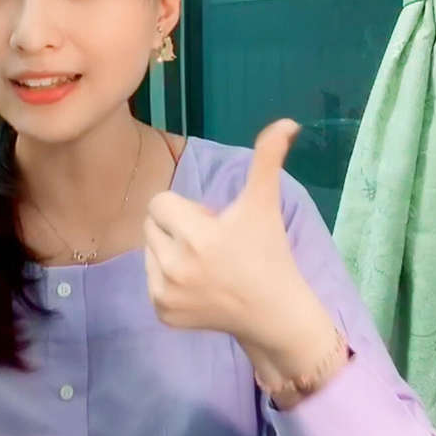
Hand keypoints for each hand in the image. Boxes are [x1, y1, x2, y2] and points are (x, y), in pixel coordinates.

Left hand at [142, 119, 329, 353]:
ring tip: (205, 264)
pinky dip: (168, 279)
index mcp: (197, 236)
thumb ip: (268, 159)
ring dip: (170, 249)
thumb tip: (287, 122)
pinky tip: (199, 285)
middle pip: (151, 225)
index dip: (186, 208)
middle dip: (176, 227)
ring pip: (149, 250)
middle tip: (211, 243)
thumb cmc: (269, 253)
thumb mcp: (265, 203)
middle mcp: (175, 267)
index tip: (213, 223)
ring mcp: (166, 294)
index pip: (159, 203)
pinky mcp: (163, 313)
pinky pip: (150, 279)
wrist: (274, 313)